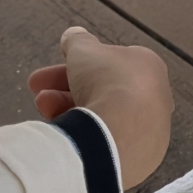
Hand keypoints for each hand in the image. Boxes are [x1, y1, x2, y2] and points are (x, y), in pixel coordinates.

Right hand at [26, 26, 173, 189]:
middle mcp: (156, 101)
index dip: (79, 64)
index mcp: (151, 70)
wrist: (121, 131)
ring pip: (102, 117)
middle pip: (102, 92)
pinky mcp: (141, 158)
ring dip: (67, 108)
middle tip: (36, 87)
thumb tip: (75, 35)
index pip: (110, 65)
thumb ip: (78, 41)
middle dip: (64, 87)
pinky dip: (84, 133)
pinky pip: (106, 141)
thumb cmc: (107, 81)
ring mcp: (150, 132)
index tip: (57, 65)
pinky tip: (63, 130)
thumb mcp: (84, 49)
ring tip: (44, 106)